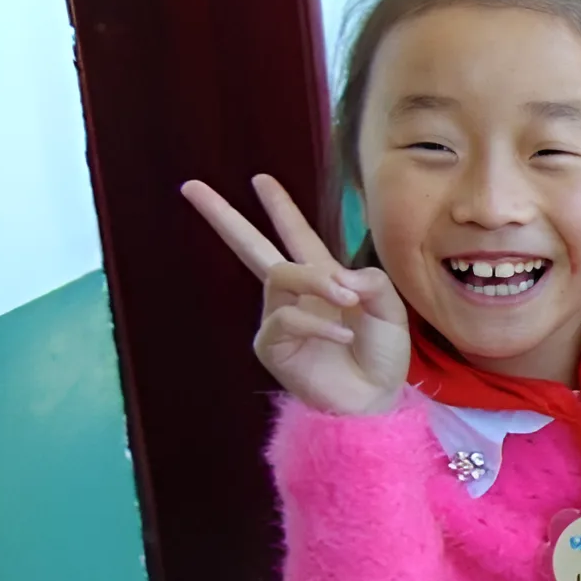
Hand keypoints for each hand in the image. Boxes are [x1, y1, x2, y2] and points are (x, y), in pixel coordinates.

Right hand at [182, 174, 408, 415]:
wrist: (375, 400)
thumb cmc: (381, 357)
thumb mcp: (389, 310)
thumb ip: (371, 282)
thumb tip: (338, 275)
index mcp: (323, 279)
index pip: (296, 236)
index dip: (281, 208)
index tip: (260, 180)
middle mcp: (295, 294)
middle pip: (251, 247)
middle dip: (224, 217)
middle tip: (191, 187)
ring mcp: (279, 318)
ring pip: (280, 276)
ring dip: (314, 280)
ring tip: (346, 299)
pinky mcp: (272, 345)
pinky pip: (286, 318)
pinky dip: (318, 322)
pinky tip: (342, 334)